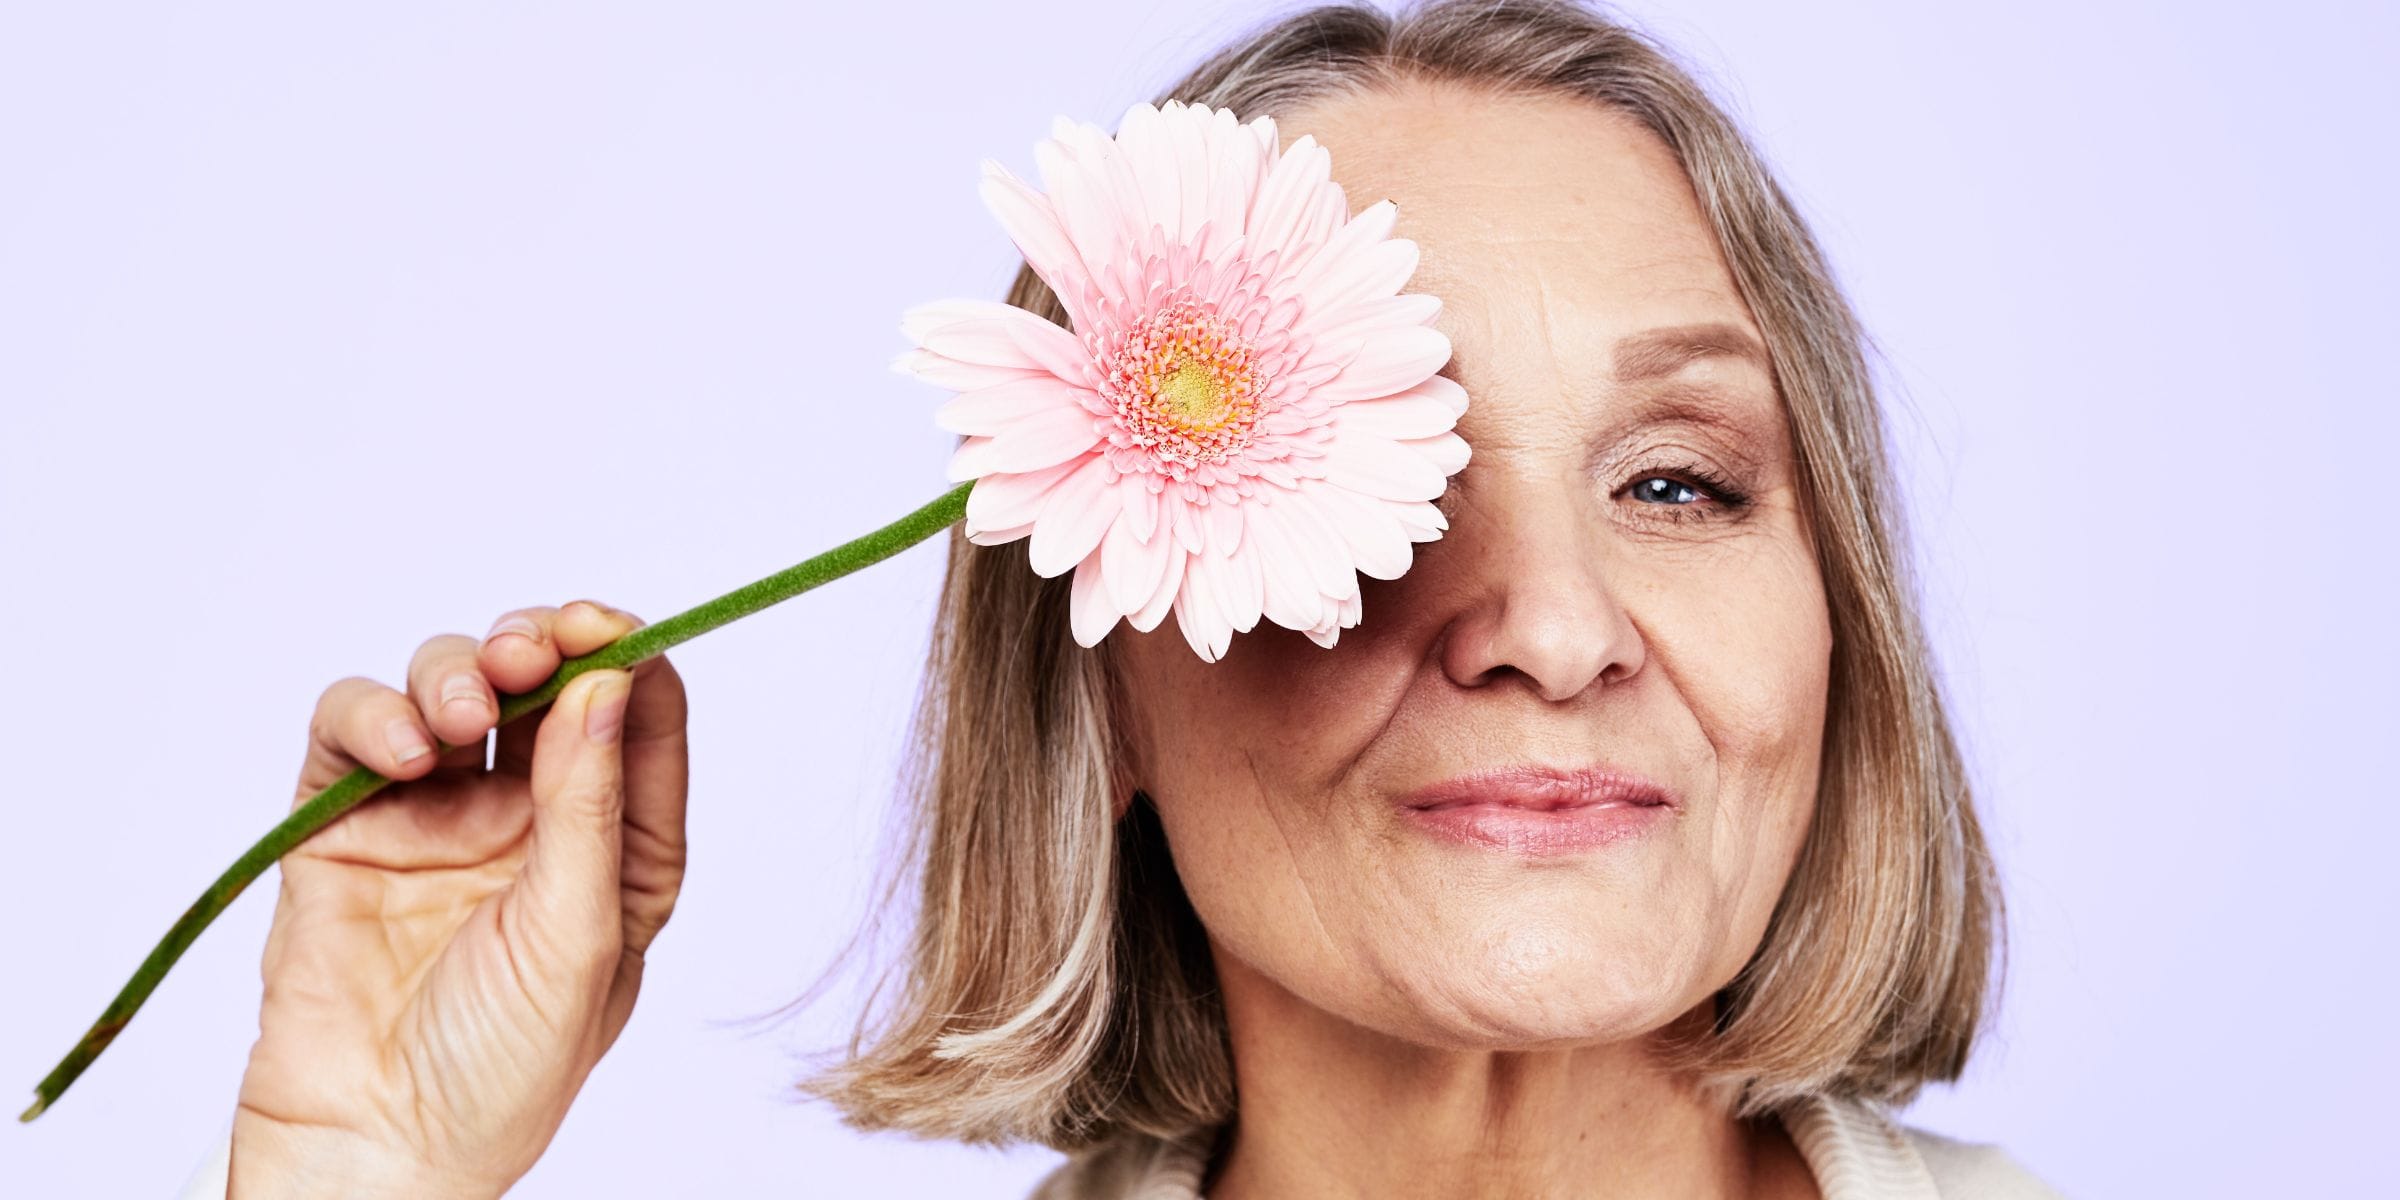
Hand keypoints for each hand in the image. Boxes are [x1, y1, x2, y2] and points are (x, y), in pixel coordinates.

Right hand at [227, 600, 689, 1197]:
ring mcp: (435, 817)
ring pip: (449, 687)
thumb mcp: (578, 937)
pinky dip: (371, 715)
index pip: (636, 718)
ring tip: (462, 720)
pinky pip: (354, 733)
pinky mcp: (346, 826)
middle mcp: (531, 819)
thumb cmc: (501, 1069)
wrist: (373, 1147)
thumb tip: (611, 681)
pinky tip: (401, 753)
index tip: (606, 624)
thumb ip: (591, 807)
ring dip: (455, 674)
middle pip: (541, 682)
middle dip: (536, 644)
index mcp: (616, 847)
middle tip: (528, 650)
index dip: (624, 654)